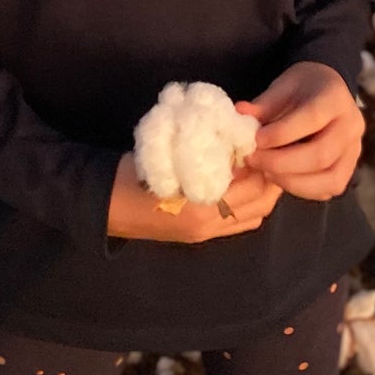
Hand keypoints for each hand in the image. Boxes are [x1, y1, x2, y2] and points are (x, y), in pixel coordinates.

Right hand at [105, 150, 281, 242]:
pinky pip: (238, 223)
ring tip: (254, 167)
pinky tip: (239, 183)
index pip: (253, 186)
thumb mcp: (169, 154)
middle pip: (261, 205)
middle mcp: (209, 225)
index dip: (261, 162)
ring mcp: (205, 234)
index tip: (258, 141)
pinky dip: (247, 204)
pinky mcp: (199, 235)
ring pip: (253, 216)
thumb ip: (204, 152)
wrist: (105, 205)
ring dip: (261, 192)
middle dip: (269, 179)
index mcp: (202, 206)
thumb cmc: (132, 175)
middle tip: (264, 153)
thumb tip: (235, 139)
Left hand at [234, 61, 364, 201]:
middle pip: (321, 154)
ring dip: (292, 181)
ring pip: (330, 178)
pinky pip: (330, 187)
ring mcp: (354, 150)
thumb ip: (264, 104)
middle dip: (281, 163)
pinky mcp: (350, 168)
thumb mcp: (283, 86)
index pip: (312, 119)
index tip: (254, 140)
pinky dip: (303, 189)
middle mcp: (352, 125)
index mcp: (336, 97)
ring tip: (265, 172)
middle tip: (253, 160)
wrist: (327, 90)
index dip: (281, 133)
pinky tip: (280, 178)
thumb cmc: (302, 88)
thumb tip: (240, 114)